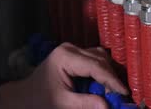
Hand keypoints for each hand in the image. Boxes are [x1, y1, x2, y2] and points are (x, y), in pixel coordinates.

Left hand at [0, 43, 127, 108]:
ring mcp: (72, 50)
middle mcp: (70, 48)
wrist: (26, 95)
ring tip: (113, 91)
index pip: (95, 66)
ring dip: (108, 73)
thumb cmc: (41, 99)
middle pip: (100, 59)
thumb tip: (108, 106)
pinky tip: (105, 86)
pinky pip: (94, 60)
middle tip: (120, 96)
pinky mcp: (74, 55)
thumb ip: (85, 104)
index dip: (112, 80)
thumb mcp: (63, 104)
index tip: (124, 93)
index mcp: (65, 56)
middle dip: (111, 77)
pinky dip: (102, 71)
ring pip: (99, 57)